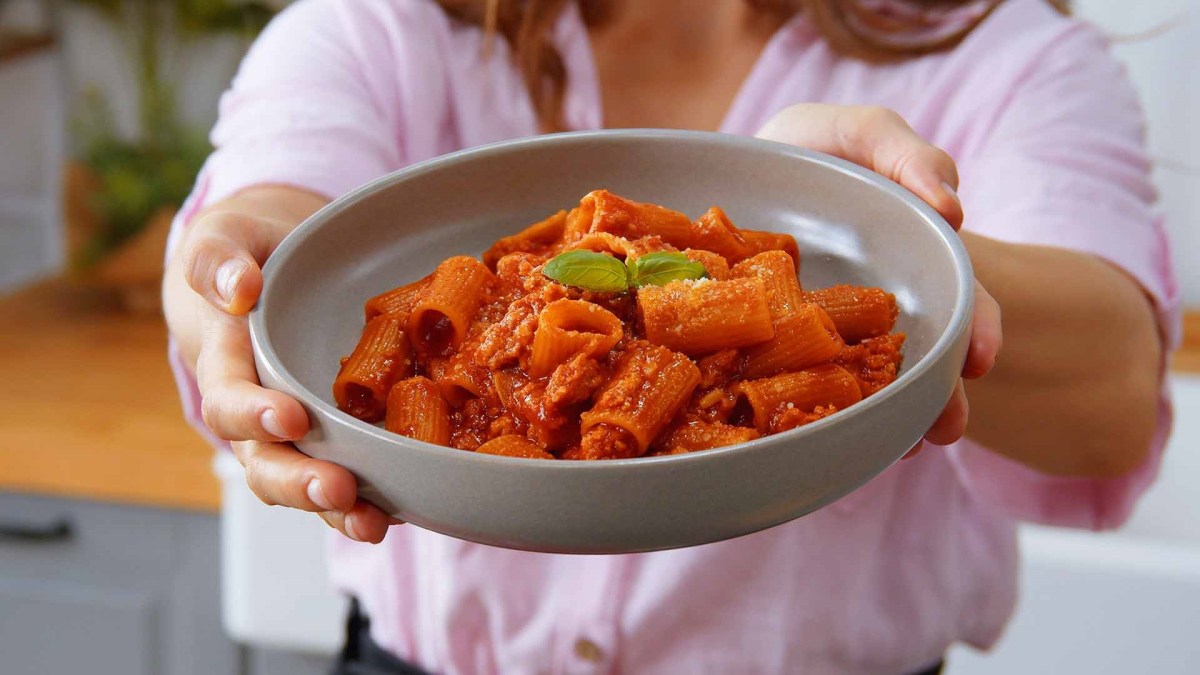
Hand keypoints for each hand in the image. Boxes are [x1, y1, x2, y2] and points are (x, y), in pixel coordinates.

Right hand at [170, 188, 396, 541]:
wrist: (275, 266)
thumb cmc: (246, 250)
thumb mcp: (226, 237)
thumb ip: (218, 258)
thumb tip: (237, 290)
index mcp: (226, 364)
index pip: (229, 401)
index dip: (254, 415)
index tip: (292, 417)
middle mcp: (258, 411)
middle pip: (266, 463)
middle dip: (299, 482)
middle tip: (338, 491)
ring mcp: (298, 430)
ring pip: (306, 481)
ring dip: (336, 510)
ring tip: (372, 526)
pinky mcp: (338, 433)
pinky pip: (350, 471)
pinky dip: (374, 498)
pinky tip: (407, 510)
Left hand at [755, 105, 1001, 453]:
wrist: (738, 170)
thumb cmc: (810, 148)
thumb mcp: (860, 134)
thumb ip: (907, 157)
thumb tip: (951, 211)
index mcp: (912, 261)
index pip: (961, 302)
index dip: (977, 331)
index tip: (979, 362)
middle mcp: (883, 304)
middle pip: (923, 356)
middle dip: (941, 395)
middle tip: (944, 428)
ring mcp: (833, 332)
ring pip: (872, 382)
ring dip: (892, 415)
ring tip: (899, 446)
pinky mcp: (785, 349)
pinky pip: (809, 390)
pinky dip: (825, 414)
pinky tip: (829, 439)